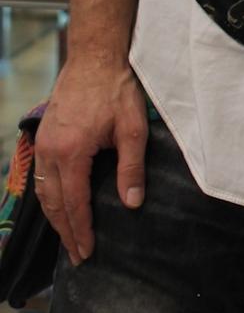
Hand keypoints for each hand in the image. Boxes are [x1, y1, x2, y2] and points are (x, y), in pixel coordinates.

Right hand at [34, 55, 147, 266]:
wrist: (95, 56)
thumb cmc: (117, 88)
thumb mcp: (133, 128)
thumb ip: (132, 167)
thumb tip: (132, 204)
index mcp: (71, 152)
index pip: (75, 203)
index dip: (81, 230)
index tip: (87, 252)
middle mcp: (50, 151)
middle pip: (55, 203)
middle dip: (66, 232)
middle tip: (77, 256)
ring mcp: (43, 143)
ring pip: (44, 192)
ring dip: (55, 218)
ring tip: (68, 238)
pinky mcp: (43, 136)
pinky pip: (41, 177)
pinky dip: (48, 198)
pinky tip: (58, 206)